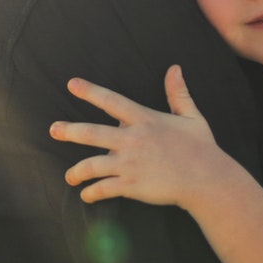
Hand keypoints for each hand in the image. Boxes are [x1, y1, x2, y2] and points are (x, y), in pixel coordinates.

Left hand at [49, 66, 225, 207]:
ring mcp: (130, 164)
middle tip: (53, 129)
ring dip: (76, 172)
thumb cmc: (201, 148)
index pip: (111, 101)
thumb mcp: (191, 117)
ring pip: (93, 165)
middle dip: (70, 130)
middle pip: (92, 133)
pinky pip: (104, 188)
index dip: (90, 92)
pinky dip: (93, 192)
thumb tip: (175, 68)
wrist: (208, 180)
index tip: (72, 84)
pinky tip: (86, 194)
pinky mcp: (131, 185)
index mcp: (144, 120)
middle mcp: (133, 140)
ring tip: (69, 177)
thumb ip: (178, 94)